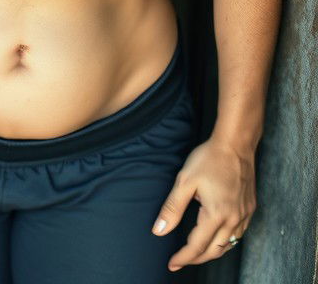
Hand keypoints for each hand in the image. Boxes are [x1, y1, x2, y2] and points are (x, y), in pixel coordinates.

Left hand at [154, 137, 255, 270]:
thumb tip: (158, 231)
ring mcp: (245, 216)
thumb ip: (172, 208)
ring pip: (228, 245)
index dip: (183, 257)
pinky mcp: (250, 209)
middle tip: (179, 261)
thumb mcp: (184, 181)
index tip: (171, 264)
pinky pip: (238, 234)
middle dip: (196, 259)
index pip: (197, 246)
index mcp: (216, 215)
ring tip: (194, 253)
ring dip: (211, 252)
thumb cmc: (208, 159)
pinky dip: (225, 242)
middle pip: (215, 251)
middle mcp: (234, 220)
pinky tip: (215, 238)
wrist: (235, 144)